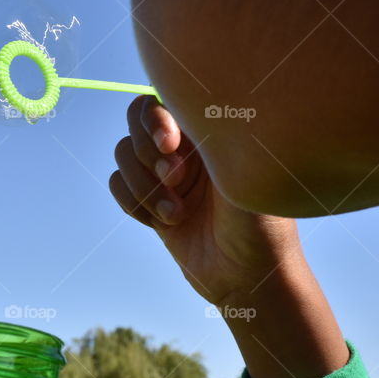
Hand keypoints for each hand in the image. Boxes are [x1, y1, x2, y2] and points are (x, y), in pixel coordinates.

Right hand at [109, 95, 299, 304]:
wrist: (248, 279)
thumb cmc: (260, 225)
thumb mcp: (245, 175)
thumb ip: (213, 137)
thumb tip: (183, 104)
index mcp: (210, 130)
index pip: (165, 98)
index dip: (156, 118)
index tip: (171, 144)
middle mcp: (185, 146)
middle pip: (135, 121)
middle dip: (147, 153)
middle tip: (177, 180)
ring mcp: (164, 174)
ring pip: (123, 155)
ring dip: (143, 186)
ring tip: (177, 213)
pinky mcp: (149, 202)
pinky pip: (118, 186)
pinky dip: (133, 204)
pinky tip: (164, 223)